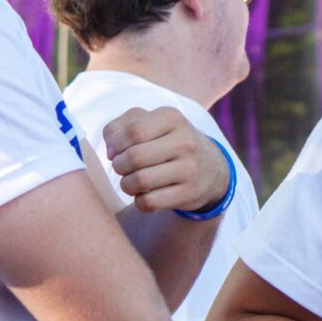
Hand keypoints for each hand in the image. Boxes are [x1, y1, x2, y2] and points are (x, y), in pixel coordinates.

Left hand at [103, 107, 230, 213]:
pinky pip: (149, 202)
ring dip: (127, 184)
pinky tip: (145, 194)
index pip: (133, 131)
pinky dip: (139, 201)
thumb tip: (110, 151)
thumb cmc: (168, 141)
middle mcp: (185, 140)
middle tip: (122, 167)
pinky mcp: (188, 193)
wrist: (210, 167)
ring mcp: (189, 168)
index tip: (117, 150)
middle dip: (119, 165)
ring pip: (140, 181)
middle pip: (134, 157)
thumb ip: (119, 127)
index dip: (117, 144)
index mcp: (172, 118)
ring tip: (132, 180)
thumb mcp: (149, 122)